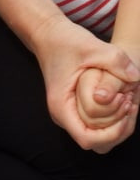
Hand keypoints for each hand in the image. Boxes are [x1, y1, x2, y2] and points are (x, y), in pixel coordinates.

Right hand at [30, 14, 139, 151]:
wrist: (49, 35)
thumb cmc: (65, 41)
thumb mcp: (92, 46)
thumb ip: (115, 61)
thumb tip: (135, 77)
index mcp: (61, 106)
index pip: (87, 139)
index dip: (112, 133)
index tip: (126, 108)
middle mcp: (64, 114)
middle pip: (96, 144)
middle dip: (119, 131)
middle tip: (131, 103)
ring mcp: (70, 112)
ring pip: (99, 138)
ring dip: (118, 126)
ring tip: (129, 101)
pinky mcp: (77, 108)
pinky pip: (99, 126)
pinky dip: (115, 119)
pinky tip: (124, 98)